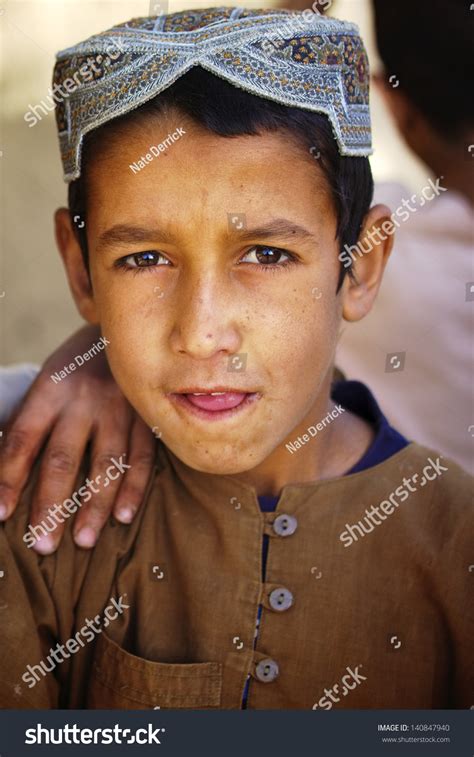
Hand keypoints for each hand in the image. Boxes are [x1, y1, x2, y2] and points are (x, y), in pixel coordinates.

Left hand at [0, 325, 154, 552]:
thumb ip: (31, 419)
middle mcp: (83, 401)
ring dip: (94, 506)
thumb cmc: (78, 364)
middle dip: (51, 505)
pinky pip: (141, 457)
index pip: (23, 440)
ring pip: (105, 464)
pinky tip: (123, 516)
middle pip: (62, 459)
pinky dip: (133, 487)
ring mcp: (119, 409)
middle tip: (42, 544)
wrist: (128, 332)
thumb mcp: (48, 379)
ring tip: (84, 541)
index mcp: (50, 390)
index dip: (9, 478)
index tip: (0, 514)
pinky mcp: (146, 416)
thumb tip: (5, 468)